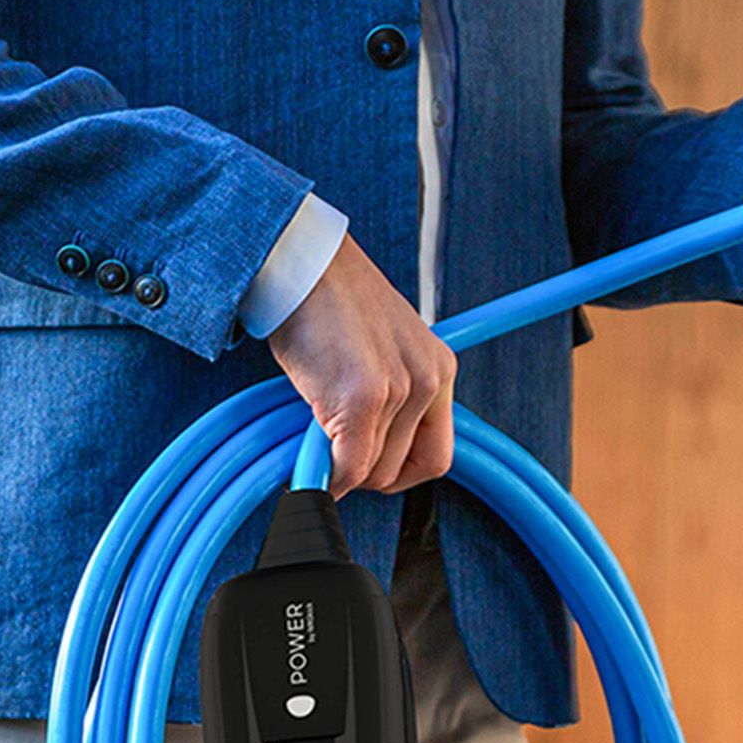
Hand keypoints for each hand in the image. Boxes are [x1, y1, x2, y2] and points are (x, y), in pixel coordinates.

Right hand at [267, 238, 456, 496]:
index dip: (397, 473)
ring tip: (313, 435)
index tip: (366, 468)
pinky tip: (306, 464)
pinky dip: (324, 476)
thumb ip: (386, 400)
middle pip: (399, 470)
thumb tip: (360, 462)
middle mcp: (428, 380)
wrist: (303, 265)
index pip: (435, 457)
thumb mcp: (378, 350)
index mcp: (439, 369)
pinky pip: (347, 467)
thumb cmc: (328, 303)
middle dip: (360, 472)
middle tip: (329, 451)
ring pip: (370, 471)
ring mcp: (399, 390)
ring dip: (337, 467)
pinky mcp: (363, 398)